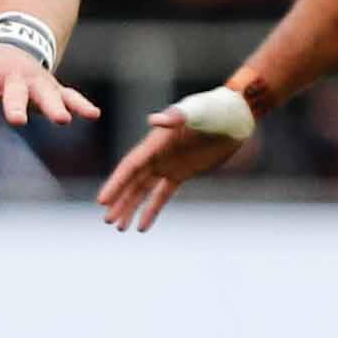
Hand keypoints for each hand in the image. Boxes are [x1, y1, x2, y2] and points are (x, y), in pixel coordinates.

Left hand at [0, 40, 99, 128]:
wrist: (11, 48)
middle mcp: (13, 80)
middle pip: (15, 95)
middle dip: (17, 106)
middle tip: (18, 120)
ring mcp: (35, 83)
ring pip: (46, 95)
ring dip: (54, 106)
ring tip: (63, 120)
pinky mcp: (51, 88)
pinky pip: (68, 95)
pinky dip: (80, 104)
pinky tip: (92, 115)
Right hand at [97, 98, 249, 230]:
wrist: (234, 116)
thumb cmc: (214, 109)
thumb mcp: (196, 112)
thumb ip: (175, 117)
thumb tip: (153, 120)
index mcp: (155, 142)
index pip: (130, 166)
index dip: (116, 183)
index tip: (102, 200)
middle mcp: (157, 154)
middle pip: (133, 182)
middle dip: (120, 201)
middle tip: (107, 221)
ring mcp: (168, 164)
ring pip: (144, 190)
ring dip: (131, 207)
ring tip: (120, 228)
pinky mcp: (182, 172)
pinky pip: (163, 194)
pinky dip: (152, 209)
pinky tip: (142, 226)